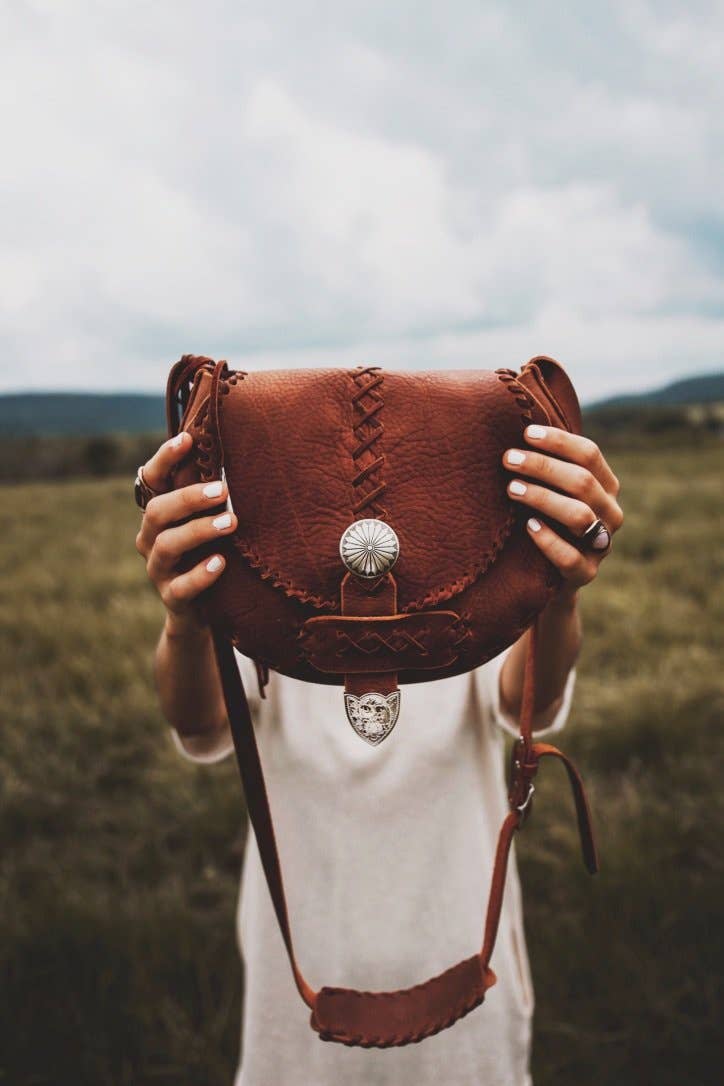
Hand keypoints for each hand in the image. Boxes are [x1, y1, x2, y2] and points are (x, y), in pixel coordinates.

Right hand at [135, 432, 237, 632]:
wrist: (203, 612)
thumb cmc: (208, 553)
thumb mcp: (208, 523)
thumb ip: (212, 497)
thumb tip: (239, 454)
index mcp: (159, 514)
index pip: (152, 479)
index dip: (165, 458)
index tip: (187, 439)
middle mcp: (150, 538)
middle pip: (157, 511)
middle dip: (188, 498)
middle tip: (222, 490)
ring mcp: (158, 569)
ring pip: (166, 545)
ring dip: (199, 531)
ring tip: (231, 523)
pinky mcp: (172, 598)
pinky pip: (181, 587)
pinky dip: (201, 574)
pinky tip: (220, 563)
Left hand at [502, 423, 623, 596]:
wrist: (549, 576)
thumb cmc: (545, 519)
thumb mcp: (551, 489)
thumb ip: (546, 462)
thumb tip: (517, 423)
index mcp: (606, 486)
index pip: (589, 454)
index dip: (559, 441)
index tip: (526, 433)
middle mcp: (610, 513)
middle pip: (582, 482)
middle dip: (543, 466)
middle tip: (508, 459)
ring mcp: (602, 545)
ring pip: (579, 516)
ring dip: (543, 498)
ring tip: (512, 489)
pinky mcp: (586, 573)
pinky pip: (571, 558)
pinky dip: (549, 541)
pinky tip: (529, 526)